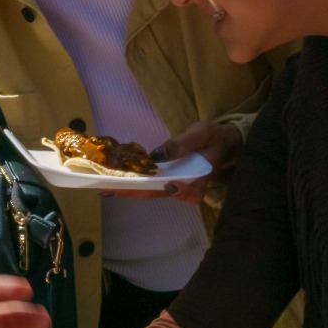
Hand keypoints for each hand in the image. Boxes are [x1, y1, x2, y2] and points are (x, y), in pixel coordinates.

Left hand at [104, 121, 238, 203]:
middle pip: (162, 194)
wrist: (220, 142)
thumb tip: (156, 155)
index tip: (169, 185)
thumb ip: (183, 143)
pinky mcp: (166, 180)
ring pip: (152, 192)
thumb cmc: (214, 137)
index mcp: (202, 178)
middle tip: (113, 189)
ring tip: (107, 188)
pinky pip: (149, 185)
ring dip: (130, 190)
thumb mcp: (203, 133)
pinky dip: (132, 184)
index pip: (192, 193)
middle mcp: (186, 187)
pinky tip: (114, 182)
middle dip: (137, 192)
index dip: (178, 192)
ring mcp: (175, 185)